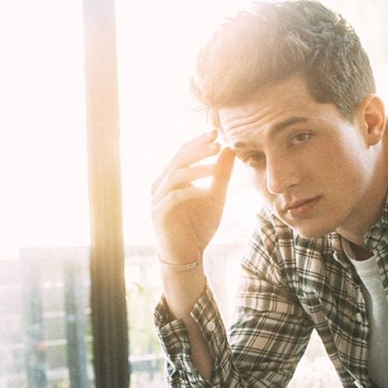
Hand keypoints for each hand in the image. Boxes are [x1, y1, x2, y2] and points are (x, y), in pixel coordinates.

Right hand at [151, 130, 234, 263]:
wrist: (188, 255)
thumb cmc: (200, 226)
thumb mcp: (216, 197)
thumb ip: (221, 175)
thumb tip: (229, 149)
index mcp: (171, 177)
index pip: (182, 152)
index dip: (197, 141)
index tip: (216, 133)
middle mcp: (160, 185)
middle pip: (177, 159)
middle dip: (197, 150)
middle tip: (216, 143)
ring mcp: (157, 199)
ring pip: (175, 175)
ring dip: (196, 168)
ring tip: (215, 166)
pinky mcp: (158, 214)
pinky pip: (174, 197)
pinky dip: (191, 191)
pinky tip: (206, 190)